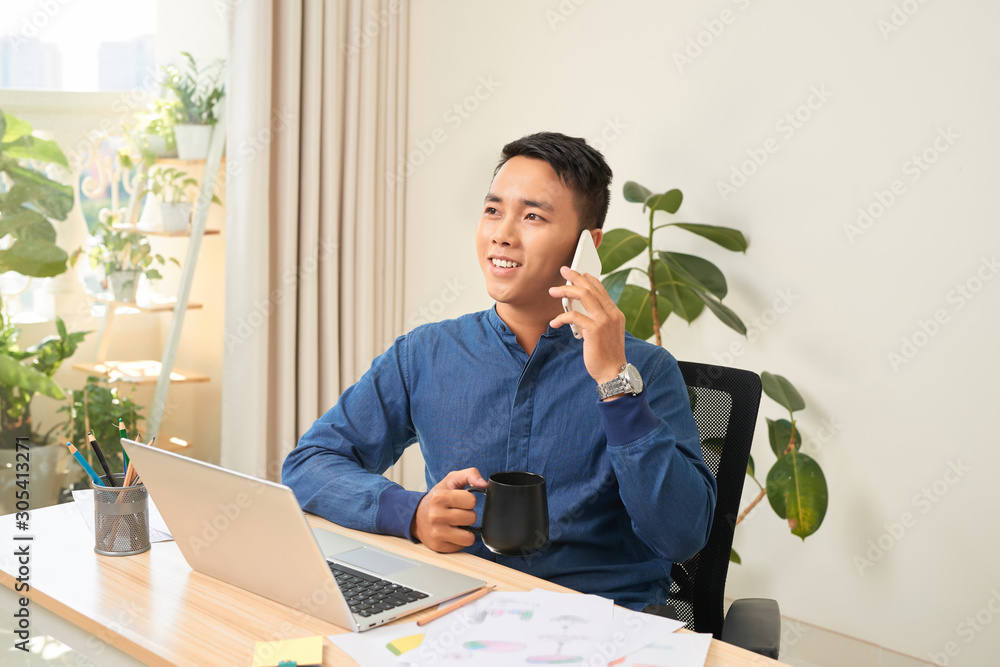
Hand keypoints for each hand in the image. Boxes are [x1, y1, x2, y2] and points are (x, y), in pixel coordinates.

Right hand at [411, 468, 487, 551]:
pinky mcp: (439, 546)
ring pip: (469, 537)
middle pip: (472, 518)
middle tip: (457, 513)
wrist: (416, 517)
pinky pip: (462, 546)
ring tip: (456, 524)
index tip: (460, 501)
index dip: (469, 501)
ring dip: (466, 530)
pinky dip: (459, 540)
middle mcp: (436, 515)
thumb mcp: (451, 480)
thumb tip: (484, 484)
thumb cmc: (437, 498)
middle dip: (467, 515)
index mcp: (440, 497)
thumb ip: (470, 474)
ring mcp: (437, 533)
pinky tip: (451, 533)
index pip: (471, 501)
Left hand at [548, 266, 626, 384]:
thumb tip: (579, 312)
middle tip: (563, 270)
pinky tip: (554, 323)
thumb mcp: (606, 334)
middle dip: (575, 277)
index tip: (578, 273)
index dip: (589, 279)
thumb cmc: (606, 355)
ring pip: (583, 295)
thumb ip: (596, 321)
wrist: (613, 372)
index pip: (601, 290)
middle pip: (591, 288)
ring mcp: (604, 321)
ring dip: (565, 291)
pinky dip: (561, 318)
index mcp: (615, 314)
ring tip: (553, 291)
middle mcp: (611, 314)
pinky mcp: (594, 330)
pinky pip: (573, 316)